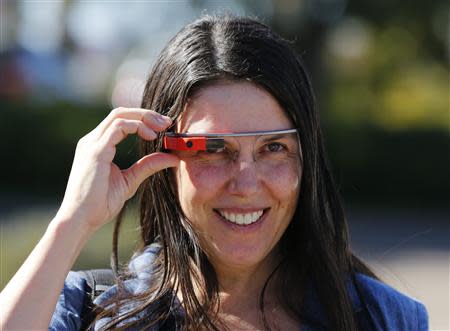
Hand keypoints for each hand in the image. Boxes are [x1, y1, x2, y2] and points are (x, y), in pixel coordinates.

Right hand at [55, 107, 178, 231]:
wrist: (80, 219)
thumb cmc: (99, 203)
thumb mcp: (130, 180)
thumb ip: (148, 166)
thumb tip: (172, 157)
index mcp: (98, 145)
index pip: (121, 120)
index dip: (144, 119)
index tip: (164, 126)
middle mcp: (92, 140)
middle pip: (121, 112)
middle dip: (146, 113)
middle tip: (167, 122)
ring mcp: (92, 143)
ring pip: (119, 114)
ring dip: (144, 117)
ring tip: (161, 128)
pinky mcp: (95, 151)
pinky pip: (118, 126)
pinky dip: (137, 126)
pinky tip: (150, 137)